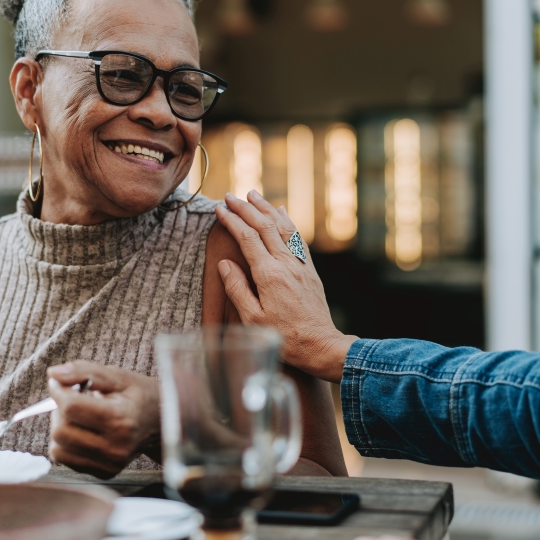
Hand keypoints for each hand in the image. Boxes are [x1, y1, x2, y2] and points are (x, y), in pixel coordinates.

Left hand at [46, 361, 160, 478]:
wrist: (164, 424)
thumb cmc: (139, 396)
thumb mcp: (118, 376)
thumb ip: (84, 371)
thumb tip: (52, 374)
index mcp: (121, 419)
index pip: (71, 407)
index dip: (58, 391)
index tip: (60, 383)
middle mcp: (116, 447)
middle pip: (61, 430)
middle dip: (59, 411)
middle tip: (72, 399)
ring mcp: (110, 464)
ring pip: (58, 448)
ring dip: (60, 428)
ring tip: (78, 416)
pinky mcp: (104, 473)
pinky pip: (65, 460)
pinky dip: (66, 443)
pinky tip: (83, 431)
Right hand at [214, 191, 357, 381]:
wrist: (320, 345)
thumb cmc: (285, 336)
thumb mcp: (253, 319)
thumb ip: (237, 289)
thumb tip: (225, 264)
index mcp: (269, 274)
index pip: (247, 238)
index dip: (232, 221)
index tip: (219, 209)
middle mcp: (286, 263)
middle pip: (264, 226)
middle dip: (245, 208)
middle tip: (230, 196)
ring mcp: (300, 264)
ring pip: (281, 227)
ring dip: (266, 208)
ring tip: (252, 195)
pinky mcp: (309, 269)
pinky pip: (297, 237)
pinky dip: (287, 221)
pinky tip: (281, 212)